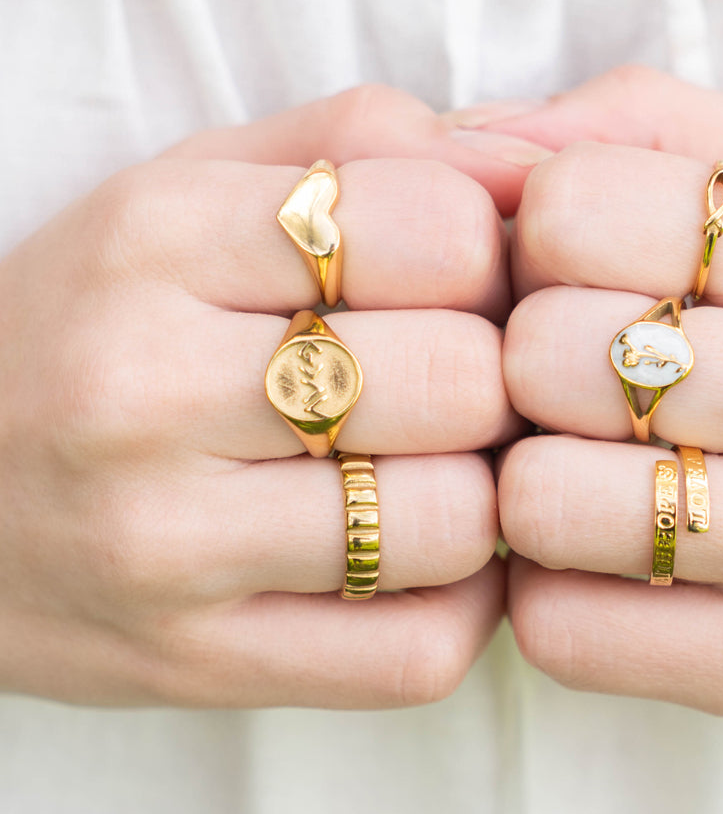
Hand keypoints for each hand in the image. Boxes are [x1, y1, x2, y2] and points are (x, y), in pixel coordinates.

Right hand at [0, 86, 535, 708]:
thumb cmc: (90, 324)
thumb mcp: (190, 189)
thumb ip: (363, 146)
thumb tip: (540, 161)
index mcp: (154, 240)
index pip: (433, 229)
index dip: (488, 252)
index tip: (457, 280)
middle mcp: (144, 392)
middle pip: (461, 381)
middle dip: (495, 378)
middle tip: (462, 383)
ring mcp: (162, 547)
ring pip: (453, 524)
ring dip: (485, 498)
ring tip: (437, 470)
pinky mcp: (192, 666)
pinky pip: (416, 654)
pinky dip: (462, 604)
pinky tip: (418, 562)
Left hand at [469, 66, 722, 729]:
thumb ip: (644, 127)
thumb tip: (465, 139)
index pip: (570, 211)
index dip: (538, 242)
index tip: (582, 276)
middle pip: (538, 357)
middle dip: (529, 368)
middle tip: (580, 387)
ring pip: (537, 503)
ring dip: (533, 490)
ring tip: (592, 476)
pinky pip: (564, 634)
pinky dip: (555, 596)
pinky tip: (611, 564)